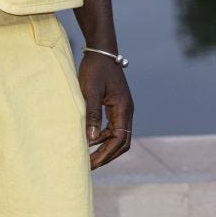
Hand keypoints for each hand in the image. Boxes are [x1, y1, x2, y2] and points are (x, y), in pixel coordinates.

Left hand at [79, 54, 133, 169]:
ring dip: (105, 147)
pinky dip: (103, 136)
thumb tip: (91, 139)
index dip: (106, 154)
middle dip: (107, 155)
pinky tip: (90, 138)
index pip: (119, 140)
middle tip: (90, 165)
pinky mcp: (116, 105)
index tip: (91, 163)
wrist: (100, 51)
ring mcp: (123, 108)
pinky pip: (113, 127)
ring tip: (88, 155)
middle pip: (122, 142)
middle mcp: (126, 111)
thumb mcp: (91, 91)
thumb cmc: (95, 69)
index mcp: (123, 108)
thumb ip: (92, 114)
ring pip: (118, 136)